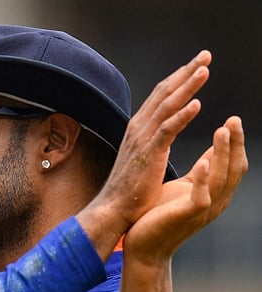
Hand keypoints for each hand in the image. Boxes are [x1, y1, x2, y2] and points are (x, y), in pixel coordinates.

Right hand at [78, 50, 211, 256]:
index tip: (197, 64)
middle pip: (164, 93)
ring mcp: (142, 140)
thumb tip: (162, 132)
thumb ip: (152, 141)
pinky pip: (167, 130)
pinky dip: (182, 116)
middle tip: (206, 55)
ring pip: (167, 106)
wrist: (113, 208)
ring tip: (205, 71)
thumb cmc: (129, 188)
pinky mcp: (149, 154)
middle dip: (186, 72)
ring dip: (187, 87)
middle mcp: (138, 128)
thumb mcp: (142, 157)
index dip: (179, 78)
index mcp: (138, 128)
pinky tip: (197, 104)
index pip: (160, 96)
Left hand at [124, 116, 246, 262]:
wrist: (143, 246)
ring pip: (221, 178)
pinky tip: (202, 162)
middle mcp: (215, 201)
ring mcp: (203, 210)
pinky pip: (201, 196)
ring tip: (222, 131)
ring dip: (223, 154)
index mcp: (214, 193)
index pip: (234, 164)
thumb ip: (201, 171)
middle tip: (234, 120)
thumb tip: (214, 150)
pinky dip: (202, 178)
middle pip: (235, 169)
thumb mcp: (184, 186)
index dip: (235, 143)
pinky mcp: (187, 215)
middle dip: (236, 144)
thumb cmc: (159, 215)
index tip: (233, 120)